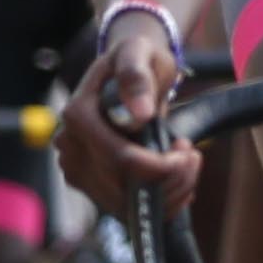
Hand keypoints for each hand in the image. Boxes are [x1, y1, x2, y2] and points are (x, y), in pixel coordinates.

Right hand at [53, 5, 199, 213]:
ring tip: (186, 166)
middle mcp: (70, 147)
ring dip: (166, 194)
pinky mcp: (88, 184)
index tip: (187, 150)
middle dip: (169, 180)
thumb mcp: (139, 53)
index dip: (160, 166)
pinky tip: (174, 181)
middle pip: (123, 188)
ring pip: (123, 206)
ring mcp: (76, 169)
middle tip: (192, 156)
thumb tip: (139, 113)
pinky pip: (122, 209)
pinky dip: (155, 203)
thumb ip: (137, 76)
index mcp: (78, 115)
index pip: (120, 159)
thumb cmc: (136, 59)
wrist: (126, 73)